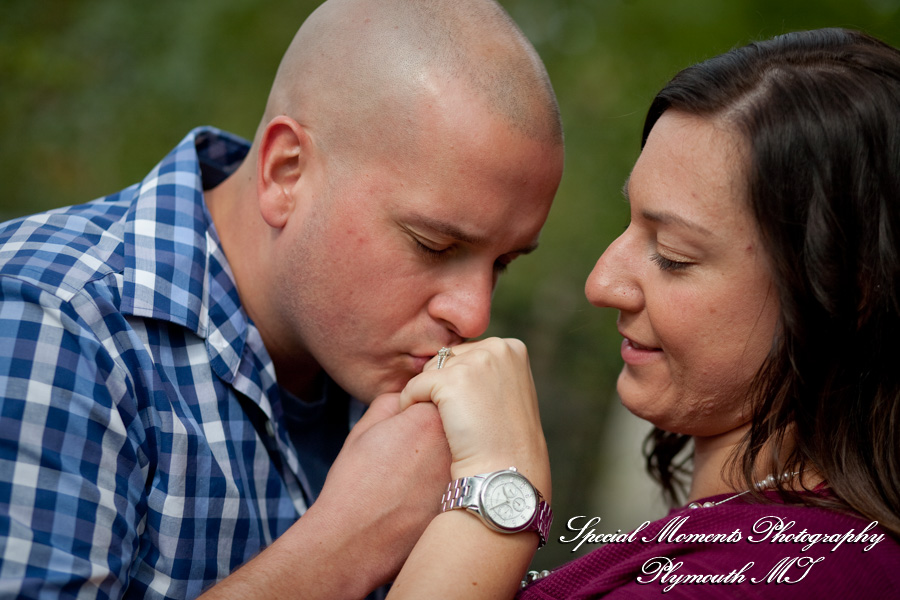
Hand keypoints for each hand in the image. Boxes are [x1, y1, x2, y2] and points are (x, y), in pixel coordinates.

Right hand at [305, 393, 450, 592]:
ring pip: (459, 454)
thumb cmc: (354, 484)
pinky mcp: (464, 503)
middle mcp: (454, 444)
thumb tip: (407, 398)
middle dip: (435, 432)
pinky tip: (419, 497)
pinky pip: (459, 482)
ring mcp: (463, 475)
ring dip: (441, 458)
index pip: (438, 397)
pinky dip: (443, 485)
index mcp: (428, 418)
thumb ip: (392, 402)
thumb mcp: (364, 429)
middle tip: (409, 452)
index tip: (405, 427)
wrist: (354, 541)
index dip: (419, 411)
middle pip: (454, 424)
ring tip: (413, 476)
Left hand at [399, 338, 549, 500]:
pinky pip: (414, 386)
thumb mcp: (509, 393)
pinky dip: (410, 405)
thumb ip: (489, 371)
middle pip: (447, 358)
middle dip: (443, 385)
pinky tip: (425, 428)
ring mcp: (474, 363)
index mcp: (513, 348)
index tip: (472, 410)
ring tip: (447, 423)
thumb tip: (454, 357)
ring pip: (429, 371)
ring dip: (428, 395)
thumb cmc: (506, 440)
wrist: (506, 472)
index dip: (461, 383)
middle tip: (457, 419)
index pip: (468, 353)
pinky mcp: (449, 381)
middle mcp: (496, 348)